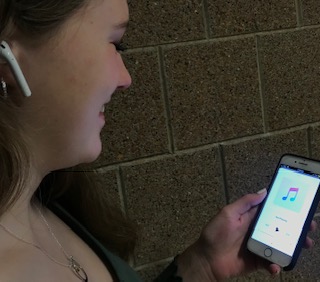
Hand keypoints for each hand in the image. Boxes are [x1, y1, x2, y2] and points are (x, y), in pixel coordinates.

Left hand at [176, 189, 315, 280]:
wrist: (207, 259)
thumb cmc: (216, 234)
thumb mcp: (228, 213)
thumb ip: (245, 203)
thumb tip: (264, 191)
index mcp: (250, 217)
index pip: (271, 210)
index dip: (286, 208)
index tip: (301, 208)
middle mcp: (257, 230)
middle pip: (280, 228)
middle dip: (296, 228)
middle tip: (309, 228)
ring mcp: (259, 246)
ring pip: (280, 245)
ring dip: (293, 247)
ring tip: (303, 246)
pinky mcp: (258, 261)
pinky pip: (271, 262)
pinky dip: (276, 265)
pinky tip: (275, 265)